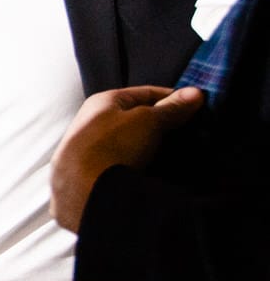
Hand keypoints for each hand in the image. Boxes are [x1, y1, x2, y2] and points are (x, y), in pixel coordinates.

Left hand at [51, 85, 204, 230]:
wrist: (83, 188)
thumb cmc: (112, 144)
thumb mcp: (147, 120)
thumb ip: (171, 108)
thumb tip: (196, 93)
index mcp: (103, 102)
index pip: (145, 93)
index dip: (173, 98)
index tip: (197, 107)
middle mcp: (93, 123)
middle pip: (138, 119)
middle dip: (165, 125)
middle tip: (195, 131)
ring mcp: (92, 150)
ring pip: (132, 143)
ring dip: (155, 148)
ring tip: (184, 153)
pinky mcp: (94, 174)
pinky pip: (126, 164)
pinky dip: (143, 165)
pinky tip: (160, 171)